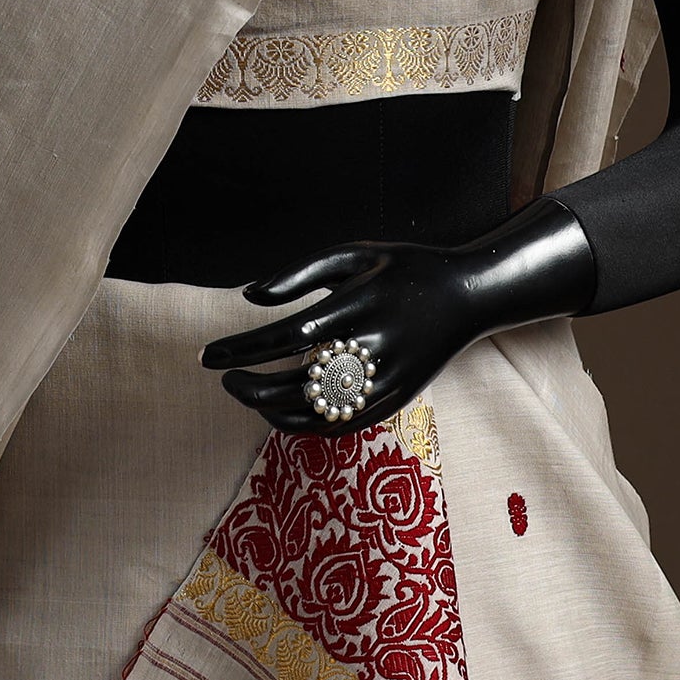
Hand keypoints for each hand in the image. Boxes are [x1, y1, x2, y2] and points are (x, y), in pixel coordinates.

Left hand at [199, 200, 596, 435]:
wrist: (470, 296)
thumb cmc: (403, 269)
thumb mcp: (355, 253)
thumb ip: (300, 271)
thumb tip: (250, 297)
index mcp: (360, 304)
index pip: (287, 336)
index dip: (242, 349)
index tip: (209, 355)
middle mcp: (374, 346)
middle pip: (297, 383)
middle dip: (250, 386)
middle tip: (225, 378)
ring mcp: (387, 378)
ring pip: (317, 412)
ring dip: (271, 409)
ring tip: (247, 393)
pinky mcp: (396, 399)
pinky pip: (341, 426)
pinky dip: (304, 426)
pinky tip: (279, 412)